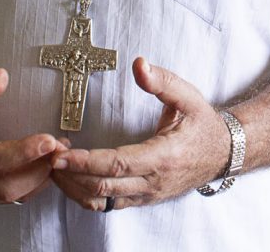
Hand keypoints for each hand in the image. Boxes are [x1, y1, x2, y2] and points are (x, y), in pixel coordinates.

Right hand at [0, 67, 66, 203]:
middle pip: (4, 186)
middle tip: (60, 148)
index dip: (22, 153)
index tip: (49, 140)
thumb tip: (2, 78)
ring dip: (39, 178)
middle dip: (37, 170)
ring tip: (59, 153)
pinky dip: (33, 183)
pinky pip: (10, 196)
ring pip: (10, 195)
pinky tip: (47, 163)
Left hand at [51, 57, 231, 211]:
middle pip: (102, 188)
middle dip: (70, 175)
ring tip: (54, 168)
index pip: (117, 165)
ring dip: (74, 187)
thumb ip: (163, 81)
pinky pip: (109, 206)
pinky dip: (86, 195)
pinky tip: (72, 179)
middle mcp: (153, 182)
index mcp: (163, 157)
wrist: (223, 153)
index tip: (60, 154)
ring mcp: (147, 194)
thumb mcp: (189, 97)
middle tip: (46, 158)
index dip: (86, 162)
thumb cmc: (203, 124)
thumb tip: (139, 64)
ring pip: (102, 202)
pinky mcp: (143, 199)